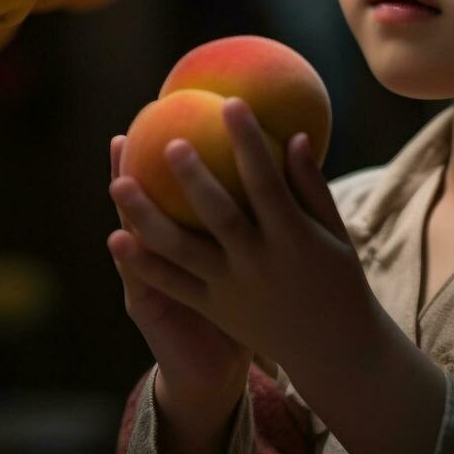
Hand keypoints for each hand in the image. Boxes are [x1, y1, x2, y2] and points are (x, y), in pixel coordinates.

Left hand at [107, 96, 378, 380]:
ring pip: (183, 250)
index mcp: (293, 238)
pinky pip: (173, 284)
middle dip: (193, 177)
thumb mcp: (335, 233)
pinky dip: (143, 264)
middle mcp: (259, 263)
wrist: (333, 349)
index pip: (266, 182)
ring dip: (148, 217)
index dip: (249, 142)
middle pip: (219, 215)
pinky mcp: (215, 308)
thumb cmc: (337, 279)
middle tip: (168, 140)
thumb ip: (311, 186)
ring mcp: (232, 288)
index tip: (231, 104)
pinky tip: (116, 238)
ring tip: (118, 184)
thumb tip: (296, 135)